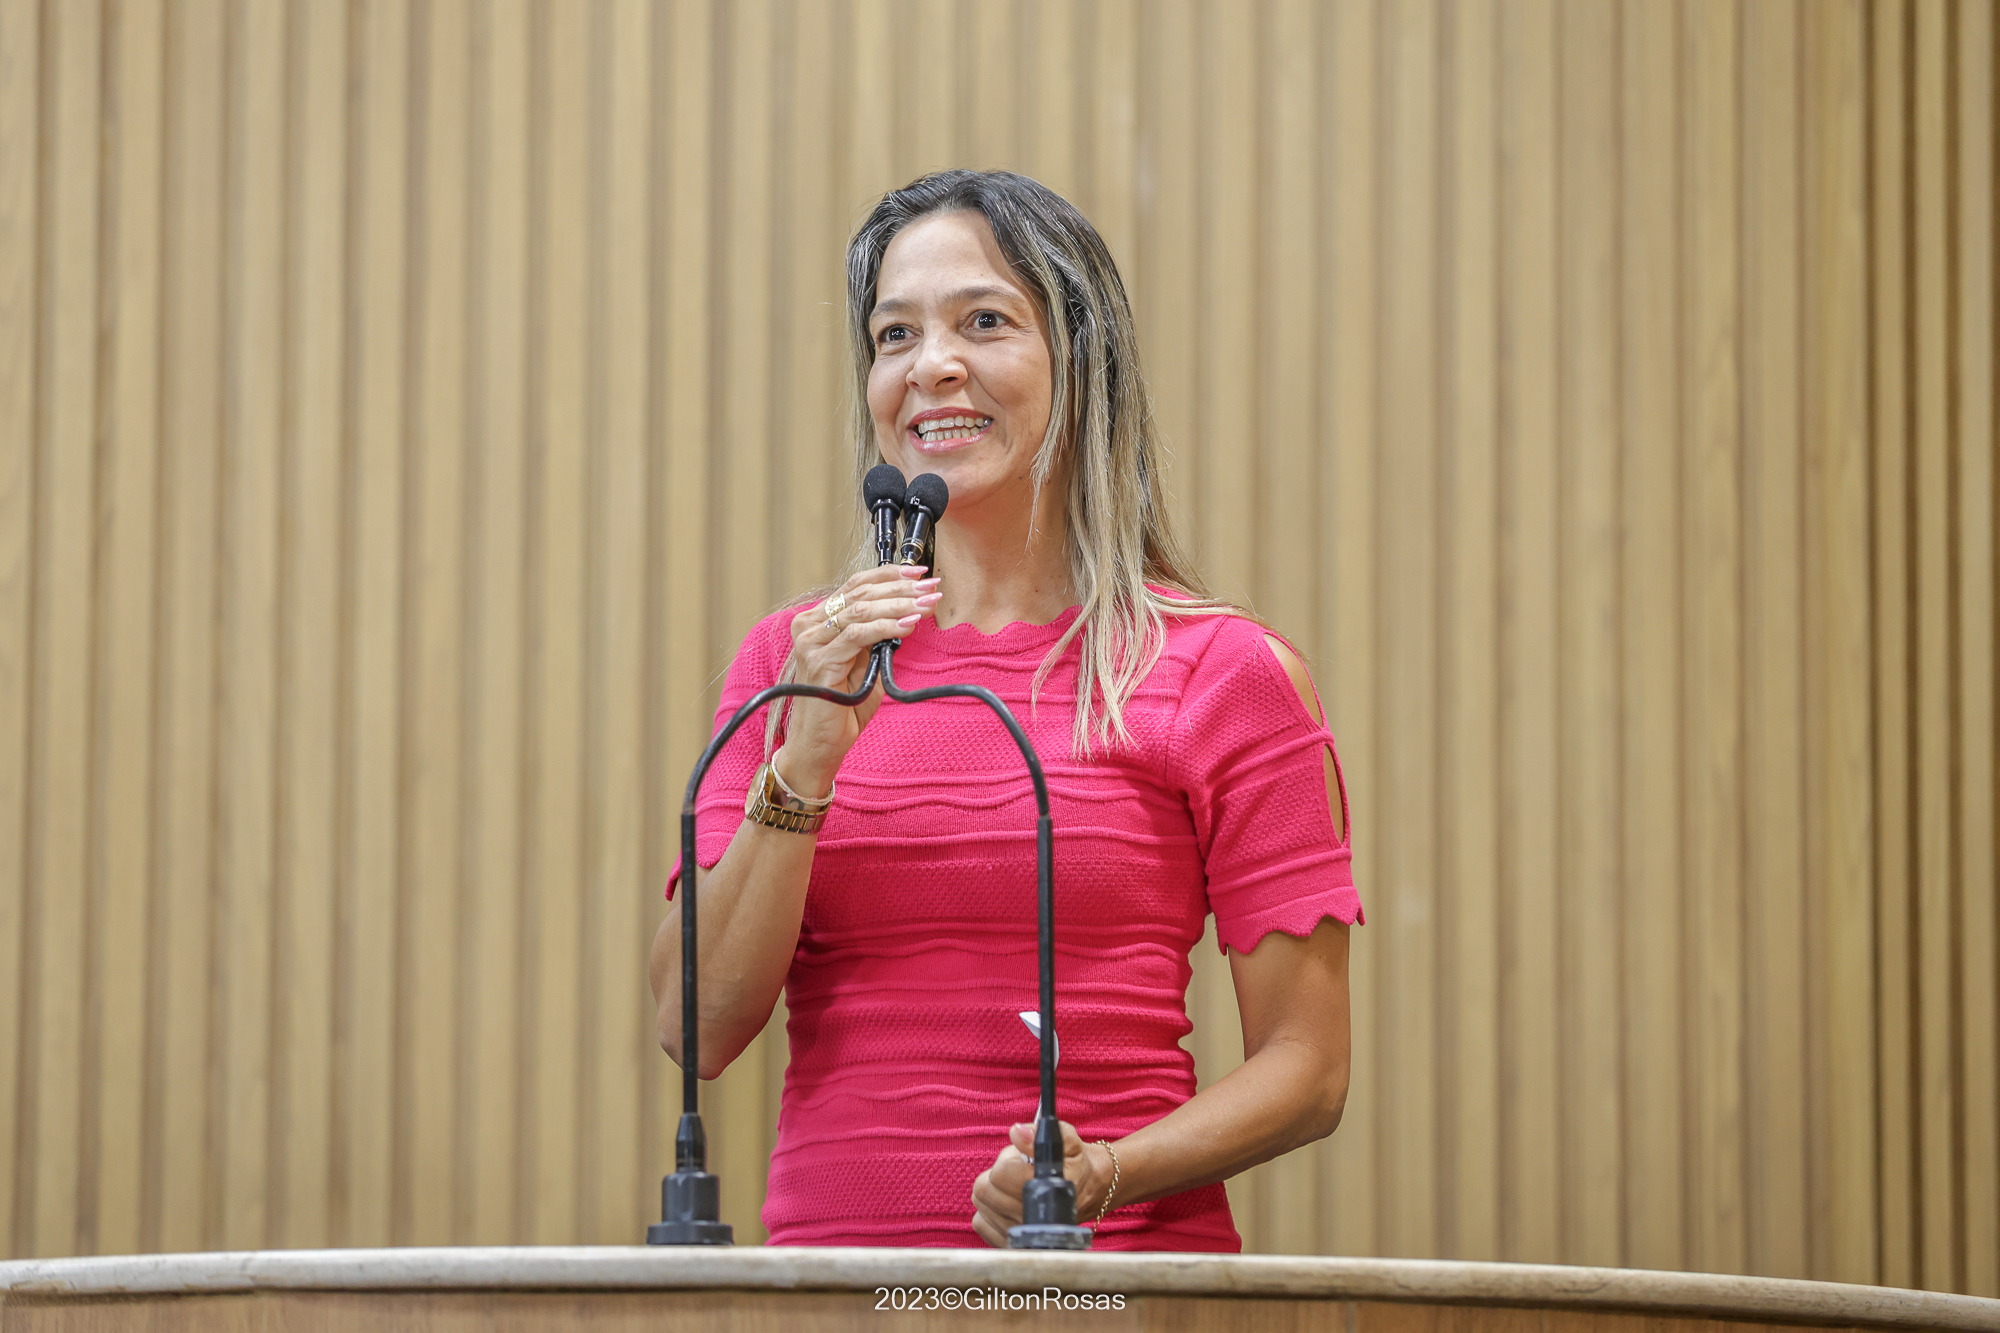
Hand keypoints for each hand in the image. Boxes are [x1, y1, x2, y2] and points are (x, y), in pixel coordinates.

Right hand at [780, 564, 940, 792]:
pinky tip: (909, 625)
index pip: (855, 585)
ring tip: (927, 605)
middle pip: (860, 593)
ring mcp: (811, 642)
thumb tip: (908, 612)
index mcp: (817, 620)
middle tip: (932, 588)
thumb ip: (877, 637)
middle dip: (902, 589)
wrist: (821, 745)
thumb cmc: (844, 706)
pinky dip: (886, 627)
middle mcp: (809, 626)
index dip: (890, 575)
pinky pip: (859, 635)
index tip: (921, 574)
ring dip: (899, 605)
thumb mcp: (865, 663)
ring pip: (861, 610)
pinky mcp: (820, 661)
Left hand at [969, 1121, 1111, 1246]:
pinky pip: (980, 1222)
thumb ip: (1040, 1134)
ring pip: (981, 1203)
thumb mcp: (1066, 1140)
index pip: (1001, 1173)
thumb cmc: (1074, 1162)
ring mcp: (1020, 1234)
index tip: (1022, 1158)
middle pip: (985, 1189)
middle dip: (998, 1174)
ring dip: (993, 1190)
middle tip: (1017, 1170)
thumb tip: (1017, 1132)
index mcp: (1046, 1190)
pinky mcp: (1009, 1243)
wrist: (1089, 1190)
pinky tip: (1007, 1202)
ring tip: (1015, 1185)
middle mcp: (1032, 1219)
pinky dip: (988, 1210)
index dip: (1008, 1160)